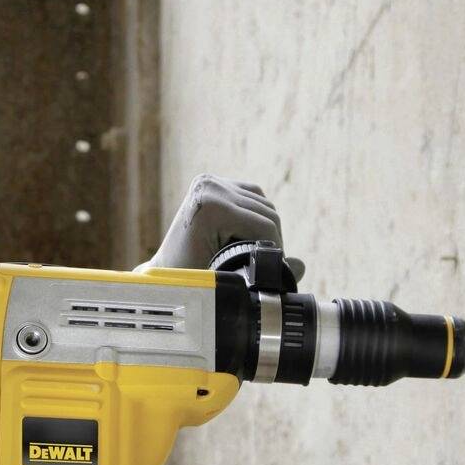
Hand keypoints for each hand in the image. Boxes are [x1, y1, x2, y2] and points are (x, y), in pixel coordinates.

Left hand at [141, 173, 302, 280]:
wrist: (165, 272)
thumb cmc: (190, 282)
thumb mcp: (229, 278)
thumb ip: (265, 272)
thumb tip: (299, 267)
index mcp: (212, 206)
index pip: (265, 225)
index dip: (276, 250)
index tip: (273, 270)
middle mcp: (210, 187)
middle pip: (267, 212)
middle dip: (272, 240)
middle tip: (268, 264)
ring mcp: (210, 182)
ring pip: (263, 203)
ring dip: (266, 228)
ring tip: (257, 252)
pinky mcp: (213, 182)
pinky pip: (252, 195)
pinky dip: (256, 215)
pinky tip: (248, 235)